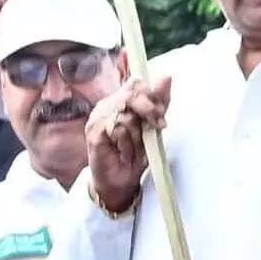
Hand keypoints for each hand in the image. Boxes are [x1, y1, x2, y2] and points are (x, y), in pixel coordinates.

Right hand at [82, 74, 168, 216]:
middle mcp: (106, 106)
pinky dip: (127, 143)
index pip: (135, 84)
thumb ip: (159, 103)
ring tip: (135, 147)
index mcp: (119, 100)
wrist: (119, 183)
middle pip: (131, 94)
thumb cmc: (134, 155)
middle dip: (149, 110)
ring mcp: (97, 118)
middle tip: (157, 126)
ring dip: (137, 134)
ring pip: (126, 114)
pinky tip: (125, 152)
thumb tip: (167, 76)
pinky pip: (117, 129)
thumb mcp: (152, 127)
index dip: (151, 95)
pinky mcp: (94, 132)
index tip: (162, 113)